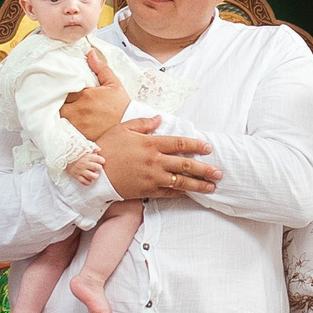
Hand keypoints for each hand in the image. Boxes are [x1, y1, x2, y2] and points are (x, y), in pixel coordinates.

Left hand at [61, 50, 131, 140]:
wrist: (129, 127)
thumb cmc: (121, 106)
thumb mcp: (114, 84)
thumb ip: (101, 68)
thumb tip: (90, 53)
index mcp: (85, 95)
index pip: (62, 89)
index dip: (58, 88)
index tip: (58, 87)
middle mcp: (79, 111)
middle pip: (56, 105)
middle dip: (54, 102)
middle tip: (54, 100)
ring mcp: (77, 125)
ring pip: (57, 118)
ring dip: (55, 115)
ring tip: (55, 112)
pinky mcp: (78, 137)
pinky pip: (62, 132)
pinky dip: (59, 128)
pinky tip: (59, 126)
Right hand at [67, 151, 105, 185]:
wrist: (63, 157)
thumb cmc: (75, 153)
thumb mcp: (83, 148)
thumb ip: (92, 148)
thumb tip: (99, 150)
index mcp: (87, 156)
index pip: (99, 159)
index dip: (101, 160)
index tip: (100, 161)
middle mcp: (85, 164)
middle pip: (97, 168)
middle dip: (99, 168)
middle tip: (97, 168)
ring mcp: (81, 171)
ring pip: (92, 176)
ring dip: (95, 176)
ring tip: (93, 174)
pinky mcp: (77, 176)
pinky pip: (85, 182)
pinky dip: (88, 182)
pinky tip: (88, 179)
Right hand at [97, 117, 219, 199]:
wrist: (93, 172)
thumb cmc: (107, 148)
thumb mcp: (123, 129)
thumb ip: (143, 124)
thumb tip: (159, 119)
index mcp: (150, 144)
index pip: (179, 144)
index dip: (196, 145)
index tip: (208, 148)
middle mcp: (155, 161)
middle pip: (185, 165)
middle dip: (204, 169)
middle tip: (219, 172)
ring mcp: (152, 178)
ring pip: (181, 182)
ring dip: (198, 184)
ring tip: (212, 187)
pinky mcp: (147, 191)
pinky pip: (168, 193)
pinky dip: (180, 193)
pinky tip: (190, 193)